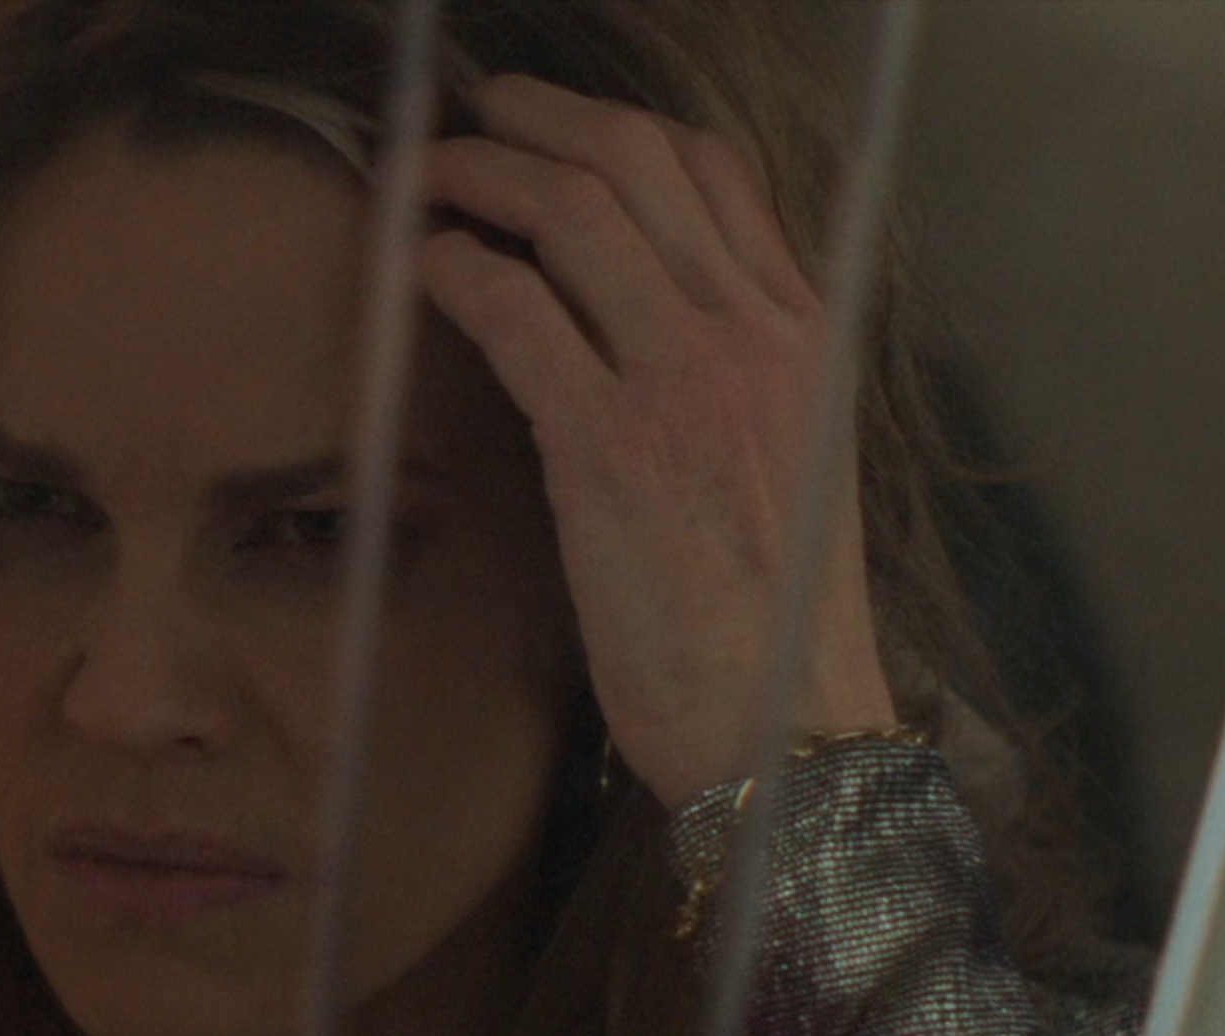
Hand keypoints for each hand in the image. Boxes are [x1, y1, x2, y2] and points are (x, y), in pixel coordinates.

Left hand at [417, 75, 895, 805]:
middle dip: (533, 119)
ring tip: (421, 180)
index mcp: (805, 331)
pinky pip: (513, 311)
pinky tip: (419, 268)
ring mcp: (684, 382)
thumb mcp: (791, 461)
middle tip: (468, 118)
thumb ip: (738, 372)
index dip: (614, 123)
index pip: (716, 170)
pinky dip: (453, 269)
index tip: (547, 121)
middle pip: (634, 162)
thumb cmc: (774, 621)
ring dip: (476, 177)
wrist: (789, 729)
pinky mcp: (608, 448)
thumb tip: (647, 316)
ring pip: (569, 215)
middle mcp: (754, 335)